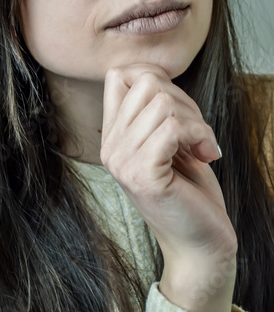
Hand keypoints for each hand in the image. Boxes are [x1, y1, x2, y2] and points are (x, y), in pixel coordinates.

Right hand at [101, 64, 236, 310]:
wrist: (199, 243)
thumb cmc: (189, 189)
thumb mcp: (166, 141)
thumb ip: (155, 110)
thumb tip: (159, 74)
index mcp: (113, 135)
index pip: (118, 75)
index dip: (154, 76)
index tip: (176, 106)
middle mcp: (111, 147)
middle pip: (146, 82)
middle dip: (184, 100)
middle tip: (196, 131)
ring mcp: (123, 161)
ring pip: (163, 103)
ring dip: (196, 120)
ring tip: (201, 145)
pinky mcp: (144, 175)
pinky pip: (172, 127)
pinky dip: (199, 135)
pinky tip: (206, 155)